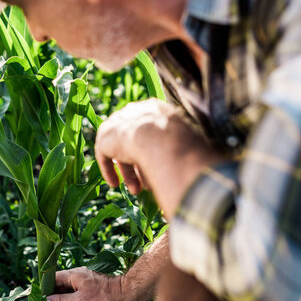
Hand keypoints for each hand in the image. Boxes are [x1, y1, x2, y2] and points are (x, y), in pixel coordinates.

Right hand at [46, 267, 122, 300]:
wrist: (125, 295)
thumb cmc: (103, 296)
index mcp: (72, 275)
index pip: (52, 279)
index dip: (43, 290)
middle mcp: (76, 277)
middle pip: (58, 288)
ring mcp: (82, 284)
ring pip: (66, 295)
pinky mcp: (88, 291)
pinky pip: (74, 298)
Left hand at [95, 98, 225, 218]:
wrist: (157, 138)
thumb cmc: (180, 143)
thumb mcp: (187, 143)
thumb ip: (182, 150)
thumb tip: (195, 170)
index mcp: (156, 109)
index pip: (151, 132)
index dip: (153, 153)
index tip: (157, 169)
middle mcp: (135, 111)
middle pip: (135, 141)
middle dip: (141, 165)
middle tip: (147, 184)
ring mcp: (118, 122)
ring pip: (122, 149)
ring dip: (129, 171)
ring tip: (135, 190)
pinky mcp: (105, 136)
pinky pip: (104, 154)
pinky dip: (109, 170)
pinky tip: (114, 184)